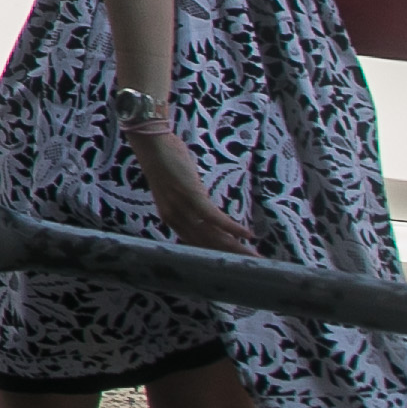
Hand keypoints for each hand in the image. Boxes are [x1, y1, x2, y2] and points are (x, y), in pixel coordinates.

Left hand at [139, 124, 257, 255]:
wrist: (151, 144)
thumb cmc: (166, 163)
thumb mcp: (177, 190)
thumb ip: (190, 204)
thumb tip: (207, 211)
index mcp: (170, 218)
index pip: (196, 244)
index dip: (216, 253)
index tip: (234, 260)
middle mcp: (175, 218)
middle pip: (207, 244)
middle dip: (231, 255)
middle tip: (253, 263)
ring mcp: (182, 208)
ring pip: (213, 235)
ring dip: (237, 247)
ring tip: (255, 256)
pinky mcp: (191, 196)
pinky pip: (215, 218)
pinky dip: (233, 228)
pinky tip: (249, 235)